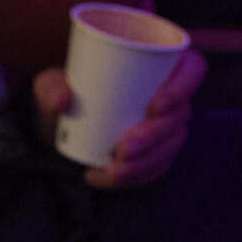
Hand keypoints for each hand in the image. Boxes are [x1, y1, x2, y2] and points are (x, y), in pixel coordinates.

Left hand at [32, 49, 205, 187]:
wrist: (57, 120)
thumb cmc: (62, 90)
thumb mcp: (48, 85)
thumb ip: (49, 88)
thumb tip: (64, 99)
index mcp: (158, 63)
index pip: (192, 68)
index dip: (183, 87)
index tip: (155, 106)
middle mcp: (170, 93)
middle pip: (180, 115)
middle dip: (155, 137)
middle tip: (124, 147)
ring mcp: (167, 124)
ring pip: (171, 145)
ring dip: (147, 163)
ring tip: (114, 170)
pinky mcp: (157, 151)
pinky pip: (159, 166)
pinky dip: (137, 176)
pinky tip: (111, 178)